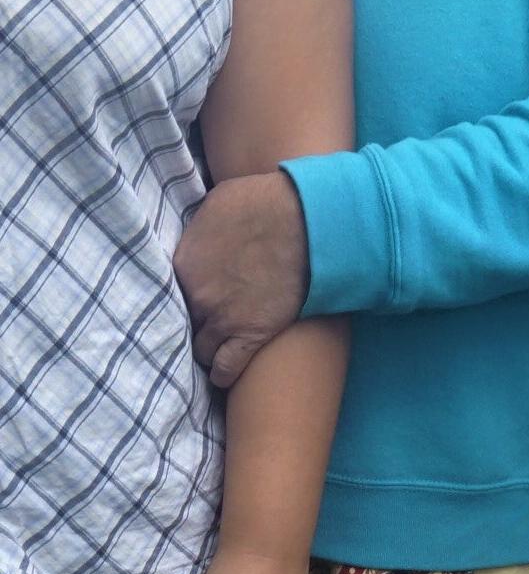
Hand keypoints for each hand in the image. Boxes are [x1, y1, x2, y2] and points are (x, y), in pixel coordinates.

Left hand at [174, 172, 310, 387]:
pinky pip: (225, 370)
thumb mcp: (220, 200)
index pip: (170, 291)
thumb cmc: (268, 200)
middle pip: (184, 321)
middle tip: (212, 313)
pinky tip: (227, 369)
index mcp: (184, 264)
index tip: (199, 292)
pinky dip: (224, 373)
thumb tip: (195, 237)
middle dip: (197, 318)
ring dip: (210, 346)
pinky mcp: (252, 336)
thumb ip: (198, 227)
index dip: (187, 291)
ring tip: (221, 342)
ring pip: (201, 350)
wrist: (313, 219)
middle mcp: (197, 298)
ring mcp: (224, 320)